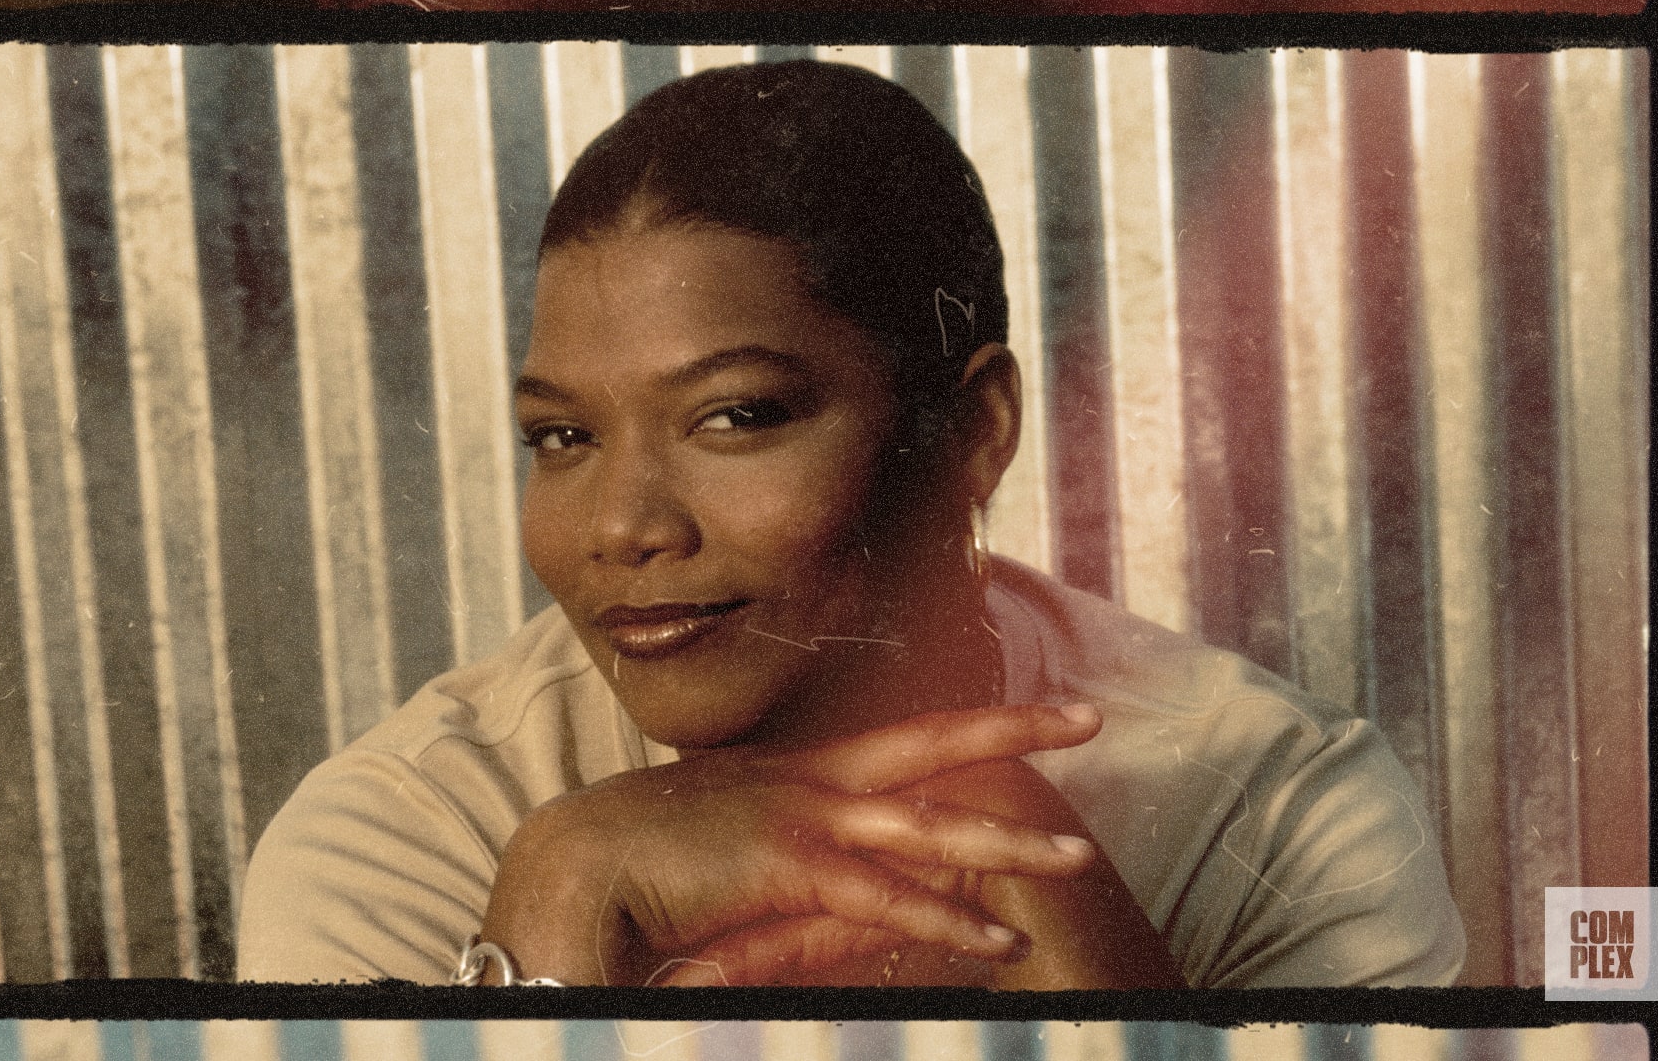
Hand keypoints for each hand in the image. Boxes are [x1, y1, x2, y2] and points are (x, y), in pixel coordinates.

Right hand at [659, 758, 1183, 987]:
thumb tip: (843, 888)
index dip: (960, 728)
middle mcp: (806, 778)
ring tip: (1076, 855)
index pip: (895, 741)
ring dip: (1008, 840)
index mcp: (791, 770)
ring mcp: (802, 814)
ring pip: (929, 822)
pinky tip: (999, 940)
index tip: (1016, 721)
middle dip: (1014, 726)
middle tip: (1087, 716)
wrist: (570, 863)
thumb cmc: (631, 860)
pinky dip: (947, 921)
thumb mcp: (723, 847)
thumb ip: (786, 862)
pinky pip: (887, 898)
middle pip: (930, 742)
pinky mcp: (790, 864)